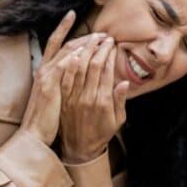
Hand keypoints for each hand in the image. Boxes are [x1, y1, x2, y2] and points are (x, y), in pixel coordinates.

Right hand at [20, 11, 109, 145]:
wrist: (34, 135)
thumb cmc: (46, 120)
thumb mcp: (56, 97)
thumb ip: (64, 82)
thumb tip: (75, 68)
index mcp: (47, 72)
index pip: (58, 45)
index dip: (67, 31)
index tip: (81, 23)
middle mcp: (45, 70)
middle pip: (66, 45)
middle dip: (85, 38)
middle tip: (102, 33)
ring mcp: (46, 77)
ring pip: (67, 53)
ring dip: (86, 44)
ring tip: (101, 39)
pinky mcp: (49, 86)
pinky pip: (62, 67)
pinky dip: (73, 57)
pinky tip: (86, 51)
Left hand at [58, 34, 128, 163]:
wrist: (79, 149)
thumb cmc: (101, 134)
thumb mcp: (118, 121)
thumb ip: (120, 101)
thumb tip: (124, 83)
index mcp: (103, 102)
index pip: (106, 70)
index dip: (109, 54)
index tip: (112, 44)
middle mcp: (87, 98)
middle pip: (93, 65)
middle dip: (99, 48)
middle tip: (104, 37)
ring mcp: (73, 98)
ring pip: (78, 67)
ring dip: (85, 50)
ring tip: (91, 38)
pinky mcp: (63, 99)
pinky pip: (65, 77)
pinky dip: (70, 63)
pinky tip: (74, 52)